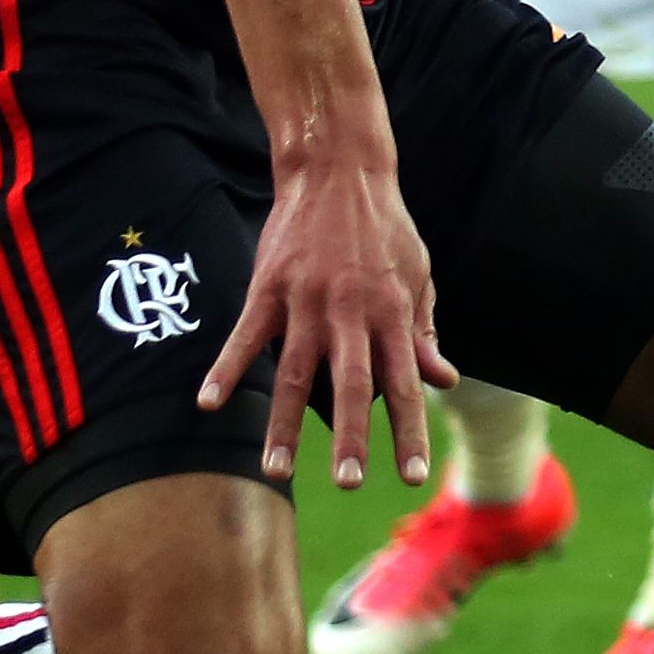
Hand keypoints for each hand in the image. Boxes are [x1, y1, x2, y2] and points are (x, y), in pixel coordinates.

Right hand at [197, 155, 448, 489]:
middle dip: (350, 437)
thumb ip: (424, 332)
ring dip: (284, 424)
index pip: (404, 384)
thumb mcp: (419, 276)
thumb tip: (443, 380)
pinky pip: (245, 335)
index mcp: (393, 314)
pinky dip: (226, 368)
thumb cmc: (385, 229)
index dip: (408, 430)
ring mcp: (307, 300)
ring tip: (275, 470)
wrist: (339, 171)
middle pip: (351, 386)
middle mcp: (352, 313)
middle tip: (348, 482)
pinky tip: (210, 404)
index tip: (410, 474)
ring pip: (294, 372)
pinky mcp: (268, 287)